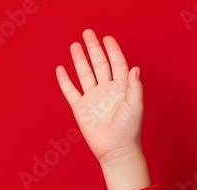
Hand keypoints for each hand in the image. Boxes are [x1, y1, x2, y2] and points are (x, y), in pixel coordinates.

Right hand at [56, 29, 143, 166]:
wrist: (115, 150)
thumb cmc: (129, 130)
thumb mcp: (136, 106)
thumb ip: (134, 86)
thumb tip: (135, 68)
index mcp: (121, 88)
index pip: (117, 64)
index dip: (112, 50)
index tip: (107, 38)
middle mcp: (106, 90)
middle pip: (99, 64)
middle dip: (93, 48)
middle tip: (88, 33)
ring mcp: (93, 99)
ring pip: (84, 74)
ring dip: (80, 59)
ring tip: (75, 45)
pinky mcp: (80, 109)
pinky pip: (71, 91)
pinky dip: (65, 80)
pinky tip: (61, 69)